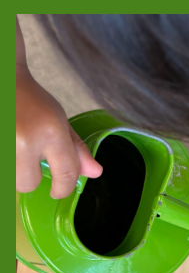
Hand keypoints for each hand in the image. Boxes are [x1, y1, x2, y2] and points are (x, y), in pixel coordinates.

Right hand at [16, 67, 102, 198]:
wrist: (4, 81)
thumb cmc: (32, 101)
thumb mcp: (60, 120)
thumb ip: (76, 149)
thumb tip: (95, 173)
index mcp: (50, 132)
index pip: (65, 173)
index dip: (64, 188)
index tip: (60, 191)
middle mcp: (25, 142)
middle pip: (28, 185)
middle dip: (31, 177)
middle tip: (30, 158)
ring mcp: (4, 145)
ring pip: (11, 180)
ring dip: (15, 169)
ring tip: (18, 146)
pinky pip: (4, 168)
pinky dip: (8, 162)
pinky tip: (11, 144)